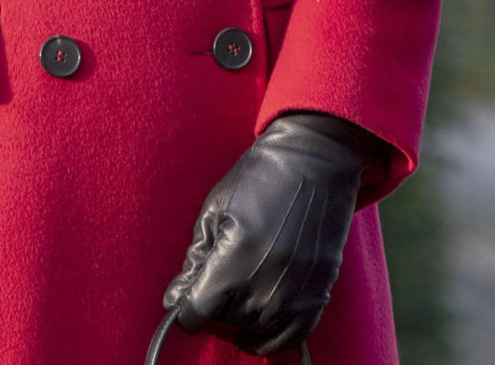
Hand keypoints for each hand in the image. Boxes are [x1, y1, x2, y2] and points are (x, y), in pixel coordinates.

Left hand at [164, 113, 369, 355]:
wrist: (318, 159)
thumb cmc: (262, 175)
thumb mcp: (216, 208)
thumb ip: (195, 259)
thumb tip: (175, 300)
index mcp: (236, 257)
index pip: (197, 311)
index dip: (187, 305)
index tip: (188, 295)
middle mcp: (266, 283)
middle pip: (225, 321)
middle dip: (214, 306)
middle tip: (218, 279)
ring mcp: (296, 292)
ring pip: (254, 331)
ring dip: (242, 319)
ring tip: (240, 293)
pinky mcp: (319, 293)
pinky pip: (290, 337)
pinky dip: (272, 337)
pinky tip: (260, 324)